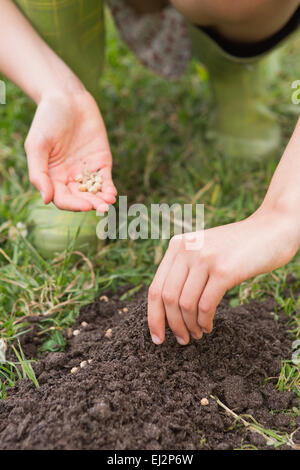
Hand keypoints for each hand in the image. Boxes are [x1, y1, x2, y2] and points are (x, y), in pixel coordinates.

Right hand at [25, 90, 116, 211]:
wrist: (66, 98)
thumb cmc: (47, 120)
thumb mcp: (37, 146)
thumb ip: (39, 173)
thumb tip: (46, 200)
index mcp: (52, 177)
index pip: (62, 199)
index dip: (73, 205)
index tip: (85, 206)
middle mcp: (69, 177)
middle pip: (80, 198)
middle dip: (91, 204)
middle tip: (101, 208)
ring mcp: (86, 171)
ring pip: (94, 192)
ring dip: (102, 199)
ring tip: (108, 203)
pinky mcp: (102, 162)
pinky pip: (105, 180)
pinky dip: (109, 188)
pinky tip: (112, 194)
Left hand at [148, 207, 298, 344]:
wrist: (272, 228)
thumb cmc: (238, 246)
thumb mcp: (204, 249)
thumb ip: (185, 267)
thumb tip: (168, 307)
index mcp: (177, 245)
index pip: (155, 288)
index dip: (154, 317)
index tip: (157, 337)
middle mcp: (187, 249)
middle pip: (167, 298)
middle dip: (172, 326)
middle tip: (182, 340)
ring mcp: (205, 258)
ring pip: (185, 305)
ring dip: (189, 326)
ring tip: (197, 334)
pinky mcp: (224, 270)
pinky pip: (206, 306)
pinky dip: (204, 322)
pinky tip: (208, 327)